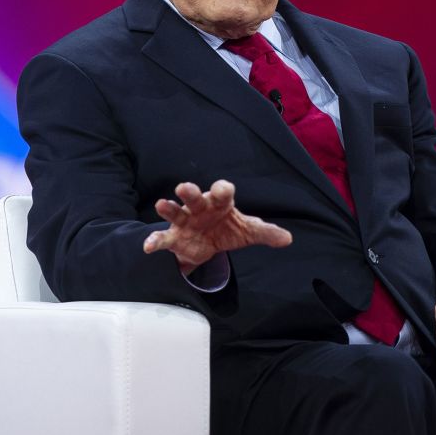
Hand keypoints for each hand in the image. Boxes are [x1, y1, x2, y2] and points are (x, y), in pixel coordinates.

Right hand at [143, 180, 291, 274]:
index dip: (222, 189)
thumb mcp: (247, 231)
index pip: (222, 191)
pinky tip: (148, 247)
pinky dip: (155, 241)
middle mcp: (200, 207)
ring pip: (175, 211)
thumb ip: (265, 233)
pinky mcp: (174, 237)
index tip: (222, 190)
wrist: (207, 245)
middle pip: (195, 196)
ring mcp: (185, 221)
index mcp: (220, 203)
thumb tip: (288, 238)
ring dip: (168, 207)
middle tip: (184, 188)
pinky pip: (163, 238)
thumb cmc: (227, 229)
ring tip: (161, 204)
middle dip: (190, 192)